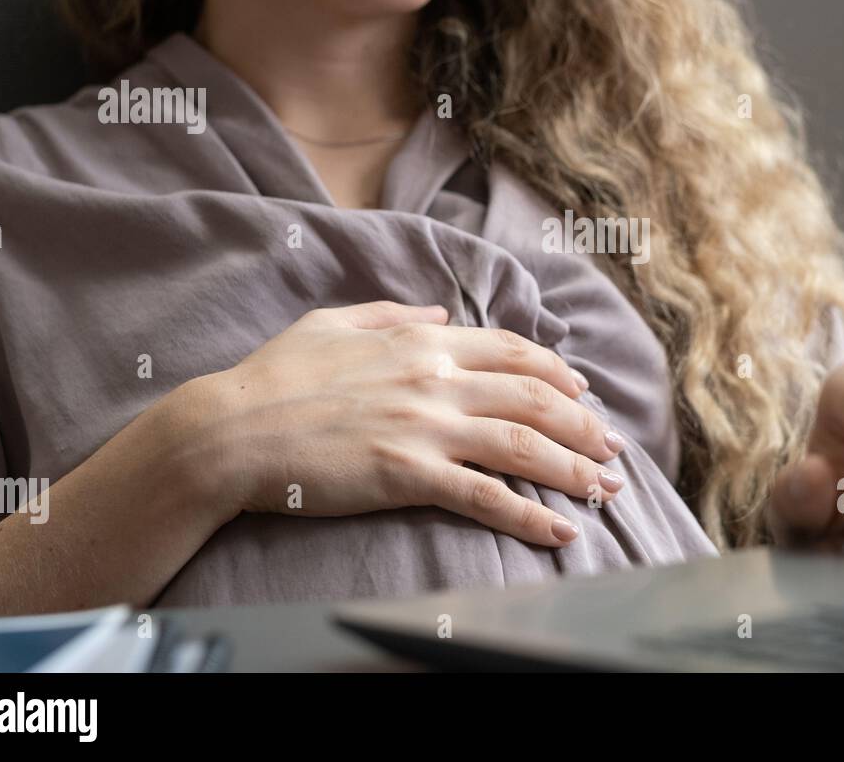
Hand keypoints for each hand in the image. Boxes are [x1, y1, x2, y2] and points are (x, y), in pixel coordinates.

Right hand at [203, 301, 626, 546]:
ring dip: (574, 469)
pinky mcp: (408, 475)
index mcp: (420, 341)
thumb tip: (441, 313)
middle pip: (533, 398)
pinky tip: (562, 531)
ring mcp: (425, 427)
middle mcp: (435, 379)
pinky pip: (485, 496)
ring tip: (607, 490)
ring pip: (523, 444)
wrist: (230, 430)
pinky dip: (530, 515)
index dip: (556, 372)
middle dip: (583, 424)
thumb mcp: (334, 322)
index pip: (511, 352)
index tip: (582, 391)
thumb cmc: (275, 377)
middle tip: (613, 448)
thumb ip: (393, 312)